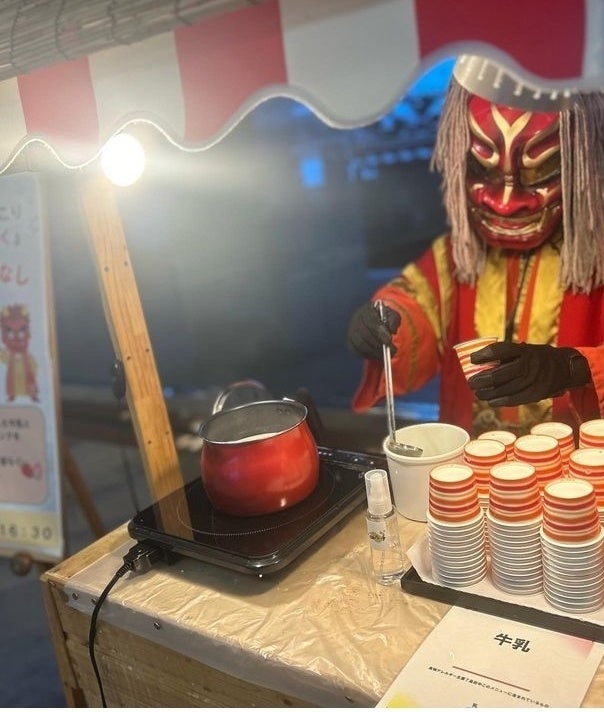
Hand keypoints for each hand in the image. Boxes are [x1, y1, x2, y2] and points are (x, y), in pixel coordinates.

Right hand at [347, 301, 400, 359]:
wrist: (375, 322)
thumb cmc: (385, 319)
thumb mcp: (392, 316)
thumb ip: (393, 321)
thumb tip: (391, 330)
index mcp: (366, 310)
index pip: (370, 321)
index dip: (380, 331)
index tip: (389, 340)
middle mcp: (356, 320)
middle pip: (365, 334)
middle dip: (379, 344)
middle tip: (392, 350)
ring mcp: (351, 332)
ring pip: (360, 344)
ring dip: (375, 351)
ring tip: (387, 354)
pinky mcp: (351, 343)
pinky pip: (357, 351)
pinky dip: (368, 355)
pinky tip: (378, 356)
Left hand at [467, 342, 589, 406]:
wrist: (564, 367)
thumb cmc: (535, 358)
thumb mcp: (524, 350)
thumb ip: (506, 356)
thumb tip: (477, 363)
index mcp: (524, 350)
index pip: (501, 350)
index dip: (484, 355)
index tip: (473, 359)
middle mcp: (530, 364)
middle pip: (500, 374)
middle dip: (482, 379)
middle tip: (471, 382)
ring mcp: (534, 380)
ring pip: (506, 388)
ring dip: (488, 393)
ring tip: (478, 393)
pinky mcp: (537, 393)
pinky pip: (516, 398)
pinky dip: (501, 401)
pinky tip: (491, 401)